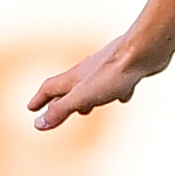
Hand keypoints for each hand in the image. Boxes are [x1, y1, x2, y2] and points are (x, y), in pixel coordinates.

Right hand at [28, 37, 154, 129]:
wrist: (143, 51)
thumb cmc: (113, 74)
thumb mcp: (83, 97)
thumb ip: (61, 110)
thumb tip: (38, 124)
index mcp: (74, 78)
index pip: (50, 89)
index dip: (39, 100)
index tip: (31, 109)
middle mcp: (88, 71)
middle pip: (69, 87)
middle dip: (60, 101)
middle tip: (53, 110)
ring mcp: (107, 69)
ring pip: (92, 85)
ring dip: (86, 97)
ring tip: (87, 108)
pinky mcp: (126, 70)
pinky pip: (117, 82)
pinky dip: (116, 91)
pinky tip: (123, 96)